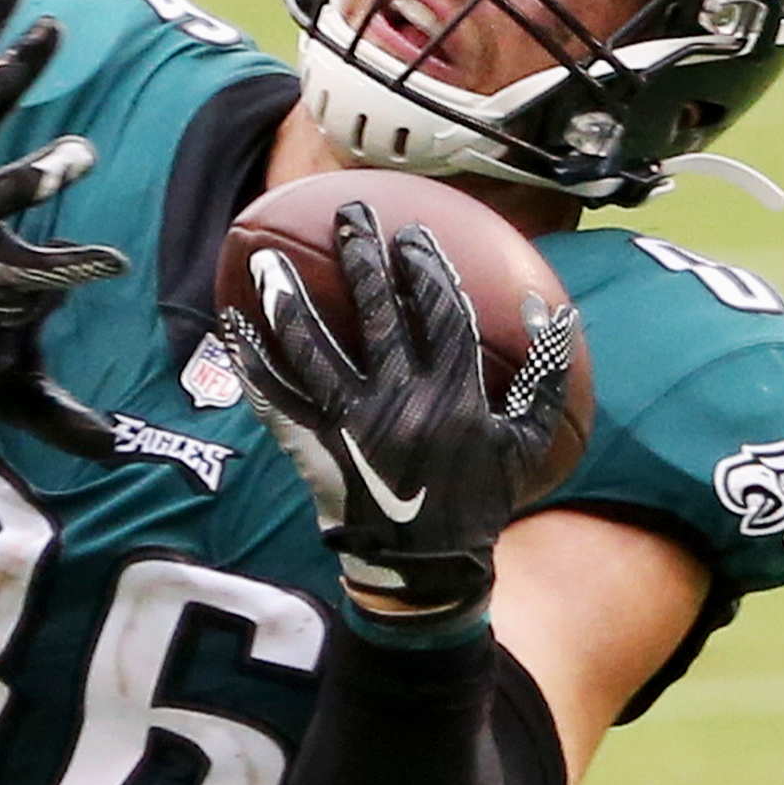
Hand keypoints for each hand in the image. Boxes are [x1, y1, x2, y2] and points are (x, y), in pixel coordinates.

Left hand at [218, 201, 576, 623]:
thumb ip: (547, 374)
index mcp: (455, 395)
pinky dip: (251, 360)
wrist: (426, 570)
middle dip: (361, 257)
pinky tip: (232, 322)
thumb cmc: (479, 500)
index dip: (424, 269)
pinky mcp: (313, 449)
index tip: (409, 235)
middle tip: (348, 214)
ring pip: (312, 349)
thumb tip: (550, 307)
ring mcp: (350, 426)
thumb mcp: (530, 442)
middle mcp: (400, 402)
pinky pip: (275, 397)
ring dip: (286, 300)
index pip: (439, 313)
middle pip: (375, 315)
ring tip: (267, 258)